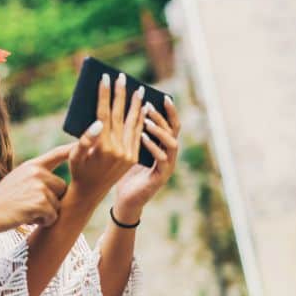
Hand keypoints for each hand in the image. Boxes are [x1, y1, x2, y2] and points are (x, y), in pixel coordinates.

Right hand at [0, 142, 74, 229]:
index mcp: (32, 165)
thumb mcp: (18, 180)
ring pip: (57, 205)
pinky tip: (25, 217)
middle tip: (29, 205)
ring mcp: (39, 187)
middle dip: (51, 201)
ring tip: (24, 211)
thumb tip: (58, 184)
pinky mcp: (40, 202)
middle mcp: (37, 172)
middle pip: (62, 188)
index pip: (57, 154)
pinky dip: (42, 222)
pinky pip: (53, 216)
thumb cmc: (1, 200)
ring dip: (45, 213)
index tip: (89, 142)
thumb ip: (36, 177)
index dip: (73, 149)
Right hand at [69, 73, 147, 200]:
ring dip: (137, 105)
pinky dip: (141, 120)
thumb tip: (97, 122)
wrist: (91, 192)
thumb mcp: (75, 156)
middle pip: (119, 115)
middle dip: (121, 94)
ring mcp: (128, 154)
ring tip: (139, 89)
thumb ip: (85, 139)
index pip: (104, 114)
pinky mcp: (134, 157)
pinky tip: (143, 109)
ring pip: (133, 123)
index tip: (105, 78)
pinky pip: (138, 134)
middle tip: (122, 77)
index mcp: (102, 147)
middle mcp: (118, 150)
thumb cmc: (78, 170)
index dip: (105, 95)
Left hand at [114, 95, 180, 218]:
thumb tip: (121, 109)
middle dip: (163, 116)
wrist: (124, 199)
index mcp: (162, 145)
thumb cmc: (124, 172)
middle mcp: (168, 153)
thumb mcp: (127, 148)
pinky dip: (154, 147)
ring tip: (146, 121)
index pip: (170, 124)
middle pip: (173, 130)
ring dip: (159, 130)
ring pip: (172, 143)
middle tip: (149, 105)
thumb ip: (129, 132)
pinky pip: (162, 159)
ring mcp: (167, 165)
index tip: (162, 96)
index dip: (169, 111)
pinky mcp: (161, 176)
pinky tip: (142, 138)